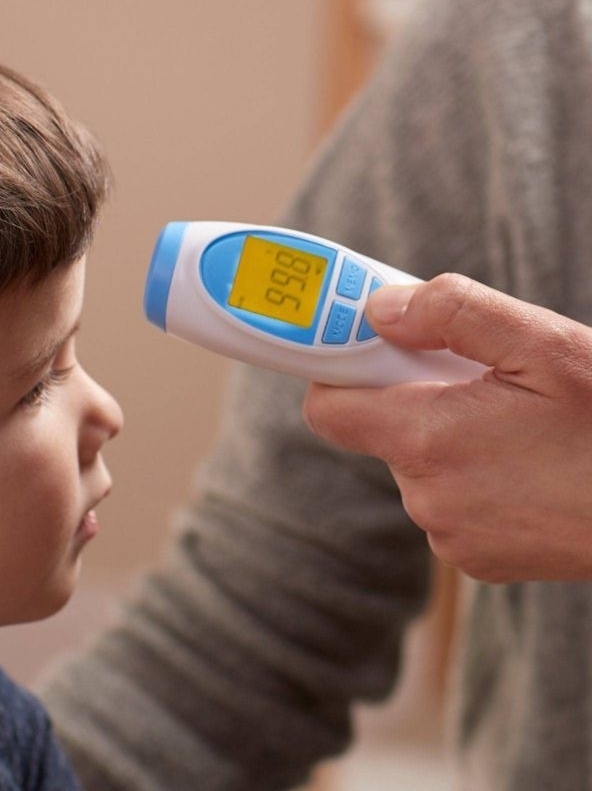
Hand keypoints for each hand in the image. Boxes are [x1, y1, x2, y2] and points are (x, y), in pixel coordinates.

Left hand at [303, 273, 591, 581]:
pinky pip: (448, 500)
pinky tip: (524, 464)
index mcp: (426, 439)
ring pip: (419, 463)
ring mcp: (449, 534)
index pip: (328, 406)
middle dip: (415, 396)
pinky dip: (471, 475)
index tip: (367, 345)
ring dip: (448, 435)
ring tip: (516, 425)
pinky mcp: (475, 558)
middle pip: (380, 429)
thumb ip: (451, 314)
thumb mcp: (543, 344)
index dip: (341, 368)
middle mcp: (425, 495)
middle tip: (477, 379)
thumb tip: (380, 311)